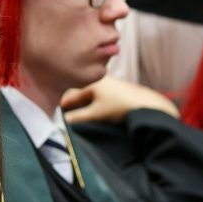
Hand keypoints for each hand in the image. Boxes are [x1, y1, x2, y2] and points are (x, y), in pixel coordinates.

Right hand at [61, 76, 179, 123]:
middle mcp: (100, 80)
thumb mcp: (96, 114)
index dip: (63, 104)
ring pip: (90, 92)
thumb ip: (78, 117)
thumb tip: (64, 121)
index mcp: (93, 83)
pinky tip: (94, 108)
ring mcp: (110, 83)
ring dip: (83, 102)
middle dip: (73, 102)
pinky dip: (92, 101)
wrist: (146, 105)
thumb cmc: (120, 107)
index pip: (72, 94)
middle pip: (80, 91)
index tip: (56, 112)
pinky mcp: (117, 88)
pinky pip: (98, 93)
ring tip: (78, 112)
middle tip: (65, 112)